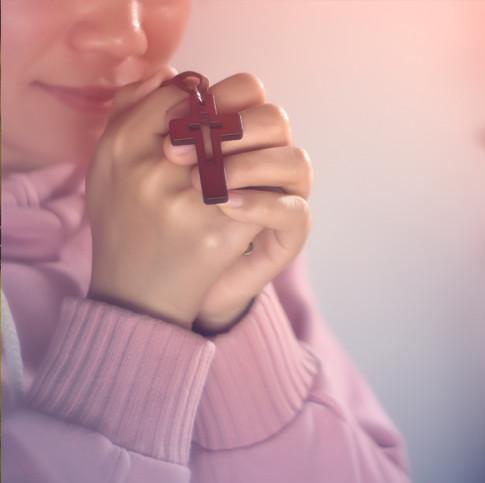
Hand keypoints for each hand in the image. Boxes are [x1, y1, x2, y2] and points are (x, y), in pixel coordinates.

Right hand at [86, 68, 263, 328]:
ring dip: (259, 157)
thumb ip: (133, 114)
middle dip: (245, 123)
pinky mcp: (219, 232)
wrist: (136, 295)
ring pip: (249, 150)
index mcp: (122, 144)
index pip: (182, 90)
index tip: (217, 115)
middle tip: (246, 140)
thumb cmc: (127, 223)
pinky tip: (258, 203)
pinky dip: (265, 195)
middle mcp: (152, 167)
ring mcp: (188, 200)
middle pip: (224, 113)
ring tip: (252, 172)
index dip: (209, 97)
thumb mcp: (111, 166)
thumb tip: (175, 75)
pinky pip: (260, 194)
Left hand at [162, 73, 312, 333]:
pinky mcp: (288, 232)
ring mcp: (283, 194)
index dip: (215, 99)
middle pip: (274, 120)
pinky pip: (294, 211)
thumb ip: (149, 118)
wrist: (166, 288)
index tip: (169, 125)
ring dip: (249, 164)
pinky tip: (225, 206)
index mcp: (236, 134)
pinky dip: (260, 205)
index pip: (248, 92)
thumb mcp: (143, 168)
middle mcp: (265, 158)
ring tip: (204, 183)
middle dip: (230, 130)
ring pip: (294, 161)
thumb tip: (165, 75)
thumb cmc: (156, 223)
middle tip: (175, 155)